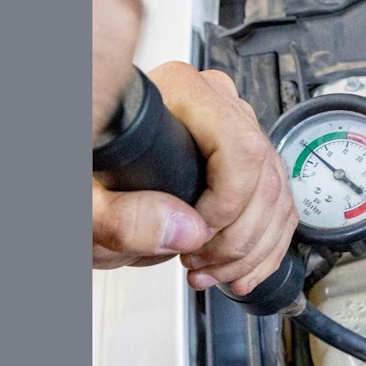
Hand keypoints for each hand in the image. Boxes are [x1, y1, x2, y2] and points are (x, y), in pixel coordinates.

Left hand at [92, 63, 298, 295]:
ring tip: (209, 270)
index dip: (228, 205)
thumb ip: (126, 218)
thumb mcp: (87, 203)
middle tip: (198, 261)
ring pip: (277, 200)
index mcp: (182, 94)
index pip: (242, 150)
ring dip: (250, 251)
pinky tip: (236, 272)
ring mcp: (239, 133)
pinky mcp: (250, 164)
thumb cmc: (88, 179)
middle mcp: (218, 106)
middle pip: (265, 179)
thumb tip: (188, 229)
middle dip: (238, 238)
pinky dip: (263, 251)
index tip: (196, 235)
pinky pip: (279, 210)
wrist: (91, 185)